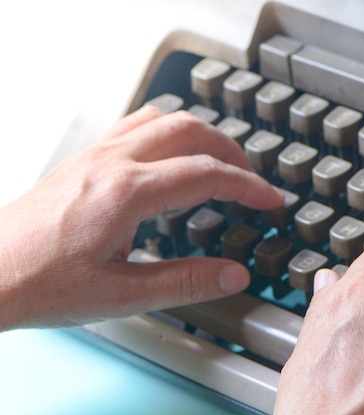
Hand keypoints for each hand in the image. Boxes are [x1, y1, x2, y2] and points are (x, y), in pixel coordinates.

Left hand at [0, 106, 283, 330]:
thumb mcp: (120, 294)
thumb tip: (233, 275)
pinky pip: (136, 124)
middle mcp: (112, 162)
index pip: (206, 175)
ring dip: (202, 134)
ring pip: (163, 118)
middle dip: (232, 152)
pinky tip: (171, 153)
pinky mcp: (84, 159)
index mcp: (125, 193)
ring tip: (220, 159)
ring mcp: (95, 155)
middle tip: (251, 180)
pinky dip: (168, 130)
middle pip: (190, 131)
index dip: (248, 185)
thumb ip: (185, 282)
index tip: (271, 199)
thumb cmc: (39, 283)